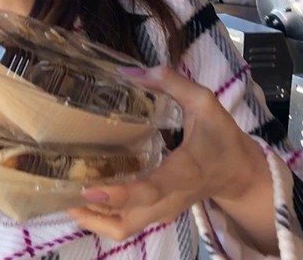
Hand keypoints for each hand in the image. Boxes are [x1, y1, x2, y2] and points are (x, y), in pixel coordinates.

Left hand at [67, 66, 277, 253]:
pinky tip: (81, 199)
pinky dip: (101, 218)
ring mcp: (162, 211)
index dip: (122, 194)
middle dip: (94, 214)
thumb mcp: (205, 103)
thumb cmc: (221, 138)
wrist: (239, 173)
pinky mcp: (156, 214)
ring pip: (123, 229)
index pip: (152, 189)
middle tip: (63, 191)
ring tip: (64, 196)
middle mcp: (170, 199)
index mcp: (184, 172)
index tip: (91, 189)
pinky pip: (125, 225)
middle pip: (129, 222)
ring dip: (93, 219)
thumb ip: (172, 83)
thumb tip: (128, 72)